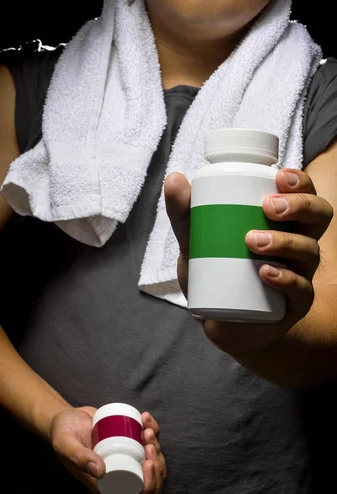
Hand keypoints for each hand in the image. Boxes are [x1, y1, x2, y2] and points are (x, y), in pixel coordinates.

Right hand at [50, 406, 165, 493]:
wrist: (66, 418)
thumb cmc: (63, 434)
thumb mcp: (66, 444)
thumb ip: (79, 457)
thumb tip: (101, 471)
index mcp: (105, 486)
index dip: (149, 487)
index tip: (148, 464)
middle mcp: (118, 475)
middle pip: (150, 483)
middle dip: (158, 466)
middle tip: (149, 444)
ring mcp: (126, 459)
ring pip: (153, 463)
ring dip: (157, 447)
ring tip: (146, 429)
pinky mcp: (129, 443)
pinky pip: (149, 443)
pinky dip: (153, 430)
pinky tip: (145, 418)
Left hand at [164, 168, 333, 353]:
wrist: (214, 317)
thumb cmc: (215, 268)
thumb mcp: (196, 238)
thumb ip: (184, 211)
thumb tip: (173, 178)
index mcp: (283, 221)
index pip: (305, 194)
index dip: (301, 183)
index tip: (279, 176)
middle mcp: (299, 243)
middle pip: (319, 216)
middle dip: (300, 206)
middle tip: (268, 207)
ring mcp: (300, 274)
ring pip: (309, 251)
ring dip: (285, 242)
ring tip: (252, 241)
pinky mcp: (294, 305)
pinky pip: (301, 291)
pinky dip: (286, 280)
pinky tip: (266, 273)